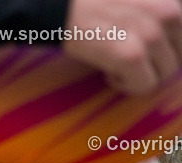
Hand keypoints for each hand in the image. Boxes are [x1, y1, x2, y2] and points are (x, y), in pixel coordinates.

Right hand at [63, 0, 181, 94]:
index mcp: (173, 2)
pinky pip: (144, 86)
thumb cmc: (96, 6)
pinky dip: (127, 85)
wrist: (62, 8)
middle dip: (155, 64)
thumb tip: (170, 48)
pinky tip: (109, 72)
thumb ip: (160, 16)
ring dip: (140, 75)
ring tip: (117, 64)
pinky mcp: (131, 55)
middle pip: (179, 58)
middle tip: (130, 59)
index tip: (147, 51)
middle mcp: (170, 14)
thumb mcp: (141, 1)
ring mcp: (151, 35)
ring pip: (164, 74)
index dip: (167, 48)